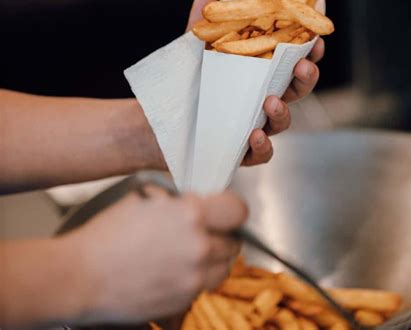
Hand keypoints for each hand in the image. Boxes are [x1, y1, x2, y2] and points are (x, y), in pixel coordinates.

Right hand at [67, 187, 246, 323]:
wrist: (80, 276)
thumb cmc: (107, 234)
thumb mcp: (144, 200)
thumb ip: (177, 201)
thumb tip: (195, 202)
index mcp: (190, 214)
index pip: (238, 209)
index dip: (232, 208)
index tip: (224, 210)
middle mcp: (198, 246)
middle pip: (234, 241)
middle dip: (222, 235)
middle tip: (205, 232)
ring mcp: (193, 277)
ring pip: (224, 267)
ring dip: (214, 259)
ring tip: (191, 253)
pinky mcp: (183, 301)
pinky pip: (204, 287)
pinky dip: (197, 279)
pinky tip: (176, 270)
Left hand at [186, 0, 324, 166]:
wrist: (155, 122)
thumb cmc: (181, 84)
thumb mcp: (192, 51)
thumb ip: (202, 23)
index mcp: (257, 74)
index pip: (291, 61)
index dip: (308, 51)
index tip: (316, 38)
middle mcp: (260, 99)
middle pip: (295, 90)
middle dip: (306, 77)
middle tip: (302, 65)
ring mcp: (253, 125)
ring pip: (282, 122)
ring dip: (282, 112)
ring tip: (271, 101)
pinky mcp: (240, 150)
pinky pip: (261, 153)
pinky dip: (263, 147)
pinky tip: (255, 135)